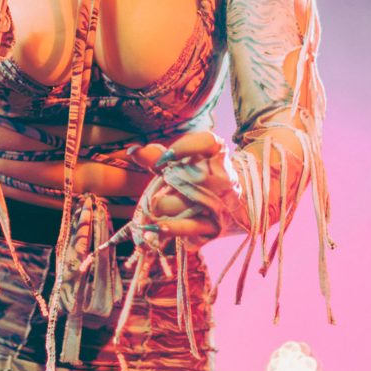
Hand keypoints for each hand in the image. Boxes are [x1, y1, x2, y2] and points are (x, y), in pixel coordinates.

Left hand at [131, 131, 246, 243]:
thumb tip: (132, 151)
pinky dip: (174, 228)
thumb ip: (157, 156)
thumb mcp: (182, 164)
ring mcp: (219, 203)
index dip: (185, 147)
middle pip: (184, 176)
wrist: (237, 205)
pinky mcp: (214, 226)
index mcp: (219, 155)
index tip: (166, 157)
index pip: (208, 142)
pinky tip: (159, 227)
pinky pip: (191, 227)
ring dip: (163, 204)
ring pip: (178, 203)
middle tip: (164, 185)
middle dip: (167, 182)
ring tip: (159, 206)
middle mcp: (223, 178)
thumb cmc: (200, 178)